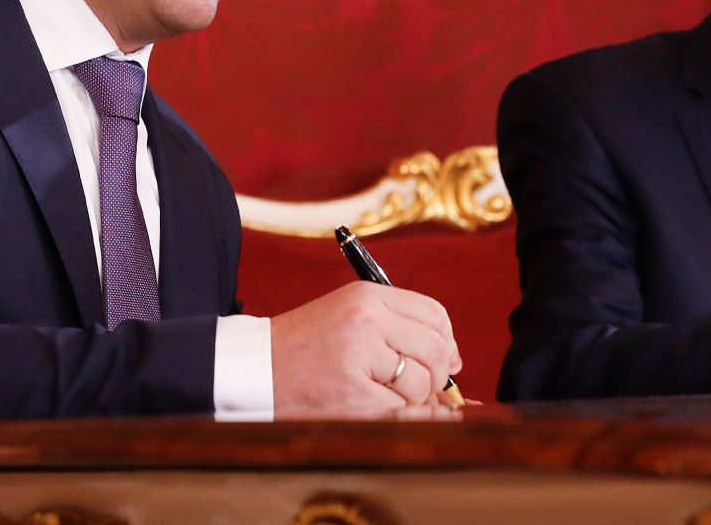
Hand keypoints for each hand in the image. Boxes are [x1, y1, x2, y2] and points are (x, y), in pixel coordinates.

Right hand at [270, 282, 461, 414]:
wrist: (254, 369)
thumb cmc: (306, 347)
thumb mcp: (350, 319)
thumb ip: (398, 330)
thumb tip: (455, 364)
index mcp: (368, 296)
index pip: (434, 314)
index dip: (448, 341)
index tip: (448, 360)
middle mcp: (367, 319)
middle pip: (436, 348)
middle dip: (438, 374)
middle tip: (423, 386)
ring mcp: (359, 355)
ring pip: (421, 382)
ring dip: (413, 398)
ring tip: (384, 395)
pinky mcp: (353, 393)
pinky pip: (401, 410)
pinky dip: (396, 415)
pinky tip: (372, 407)